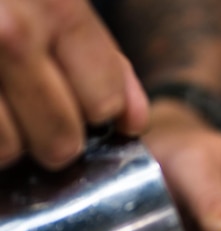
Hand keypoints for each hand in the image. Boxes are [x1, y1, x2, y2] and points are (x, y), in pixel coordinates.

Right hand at [0, 0, 148, 168]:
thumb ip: (101, 55)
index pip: (105, 103)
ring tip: (3, 109)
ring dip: (10, 143)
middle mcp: (10, 33)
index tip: (86, 105)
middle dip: (56, 137)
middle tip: (37, 114)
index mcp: (55, 3)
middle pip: (62, 141)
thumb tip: (132, 121)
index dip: (98, 112)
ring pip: (10, 151)